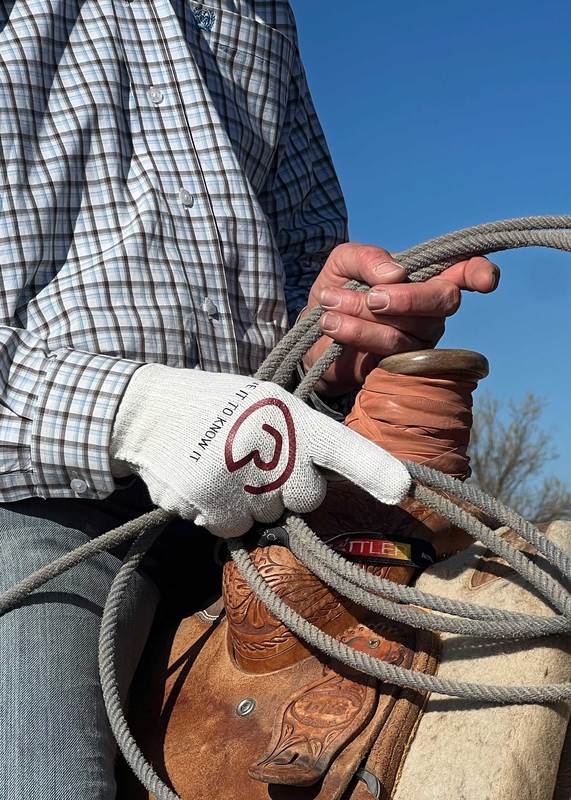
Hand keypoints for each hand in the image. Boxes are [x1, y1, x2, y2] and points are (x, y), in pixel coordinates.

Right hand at [110, 364, 410, 536]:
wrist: (147, 411)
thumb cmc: (217, 406)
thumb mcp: (266, 401)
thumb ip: (303, 436)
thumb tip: (332, 479)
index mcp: (287, 415)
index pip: (339, 446)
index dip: (374, 469)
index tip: (401, 489)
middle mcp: (266, 447)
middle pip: (306, 498)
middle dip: (289, 488)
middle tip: (256, 458)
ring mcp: (235, 479)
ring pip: (267, 517)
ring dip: (250, 502)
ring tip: (223, 466)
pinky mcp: (206, 503)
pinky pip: (233, 529)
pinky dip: (221, 514)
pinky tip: (205, 482)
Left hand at [302, 243, 499, 394]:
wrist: (312, 336)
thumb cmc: (336, 291)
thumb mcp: (343, 263)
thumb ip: (367, 258)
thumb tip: (395, 274)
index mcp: (424, 278)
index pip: (464, 272)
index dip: (480, 273)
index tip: (487, 280)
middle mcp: (430, 311)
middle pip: (444, 301)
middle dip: (409, 298)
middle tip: (371, 297)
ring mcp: (418, 340)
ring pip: (406, 328)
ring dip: (361, 313)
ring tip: (329, 305)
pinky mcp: (400, 366)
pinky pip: (388, 350)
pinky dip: (355, 332)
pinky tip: (331, 324)